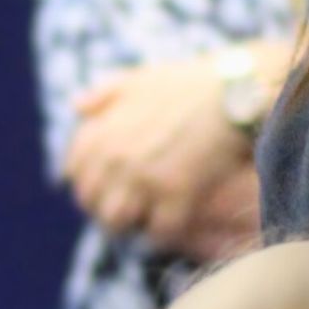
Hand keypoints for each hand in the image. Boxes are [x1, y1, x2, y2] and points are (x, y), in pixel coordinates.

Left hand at [60, 48, 267, 247]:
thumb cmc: (188, 82)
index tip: (106, 186)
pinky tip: (175, 221)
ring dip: (131, 223)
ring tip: (147, 217)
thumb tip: (77, 105)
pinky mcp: (179, 193)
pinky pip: (161, 230)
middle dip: (106, 207)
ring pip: (119, 221)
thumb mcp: (138, 78)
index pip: (74, 172)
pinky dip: (165, 230)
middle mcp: (116, 158)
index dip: (88, 182)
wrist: (234, 89)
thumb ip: (103, 93)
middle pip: (92, 203)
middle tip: (128, 208)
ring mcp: (146, 178)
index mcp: (101, 132)